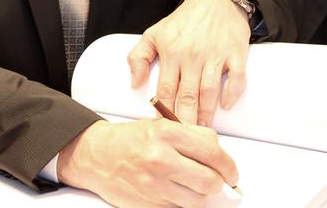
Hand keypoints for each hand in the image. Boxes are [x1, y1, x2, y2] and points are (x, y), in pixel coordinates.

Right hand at [57, 119, 236, 206]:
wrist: (95, 155)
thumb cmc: (129, 140)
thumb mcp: (159, 126)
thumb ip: (191, 137)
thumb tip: (220, 155)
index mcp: (165, 133)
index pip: (212, 153)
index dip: (229, 166)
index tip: (231, 172)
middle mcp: (160, 159)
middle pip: (209, 181)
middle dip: (218, 183)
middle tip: (218, 181)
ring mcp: (153, 185)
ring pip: (197, 200)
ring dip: (200, 194)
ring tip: (192, 185)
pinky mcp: (148, 204)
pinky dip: (182, 202)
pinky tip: (174, 191)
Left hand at [128, 0, 249, 126]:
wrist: (216, 0)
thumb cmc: (184, 21)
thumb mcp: (154, 33)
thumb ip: (138, 57)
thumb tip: (135, 84)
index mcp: (171, 52)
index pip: (165, 89)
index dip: (163, 111)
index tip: (162, 129)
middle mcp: (192, 55)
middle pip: (187, 96)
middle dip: (185, 120)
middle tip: (184, 139)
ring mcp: (215, 55)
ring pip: (209, 91)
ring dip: (206, 113)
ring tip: (203, 131)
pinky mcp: (235, 53)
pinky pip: (236, 79)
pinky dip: (232, 94)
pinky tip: (226, 106)